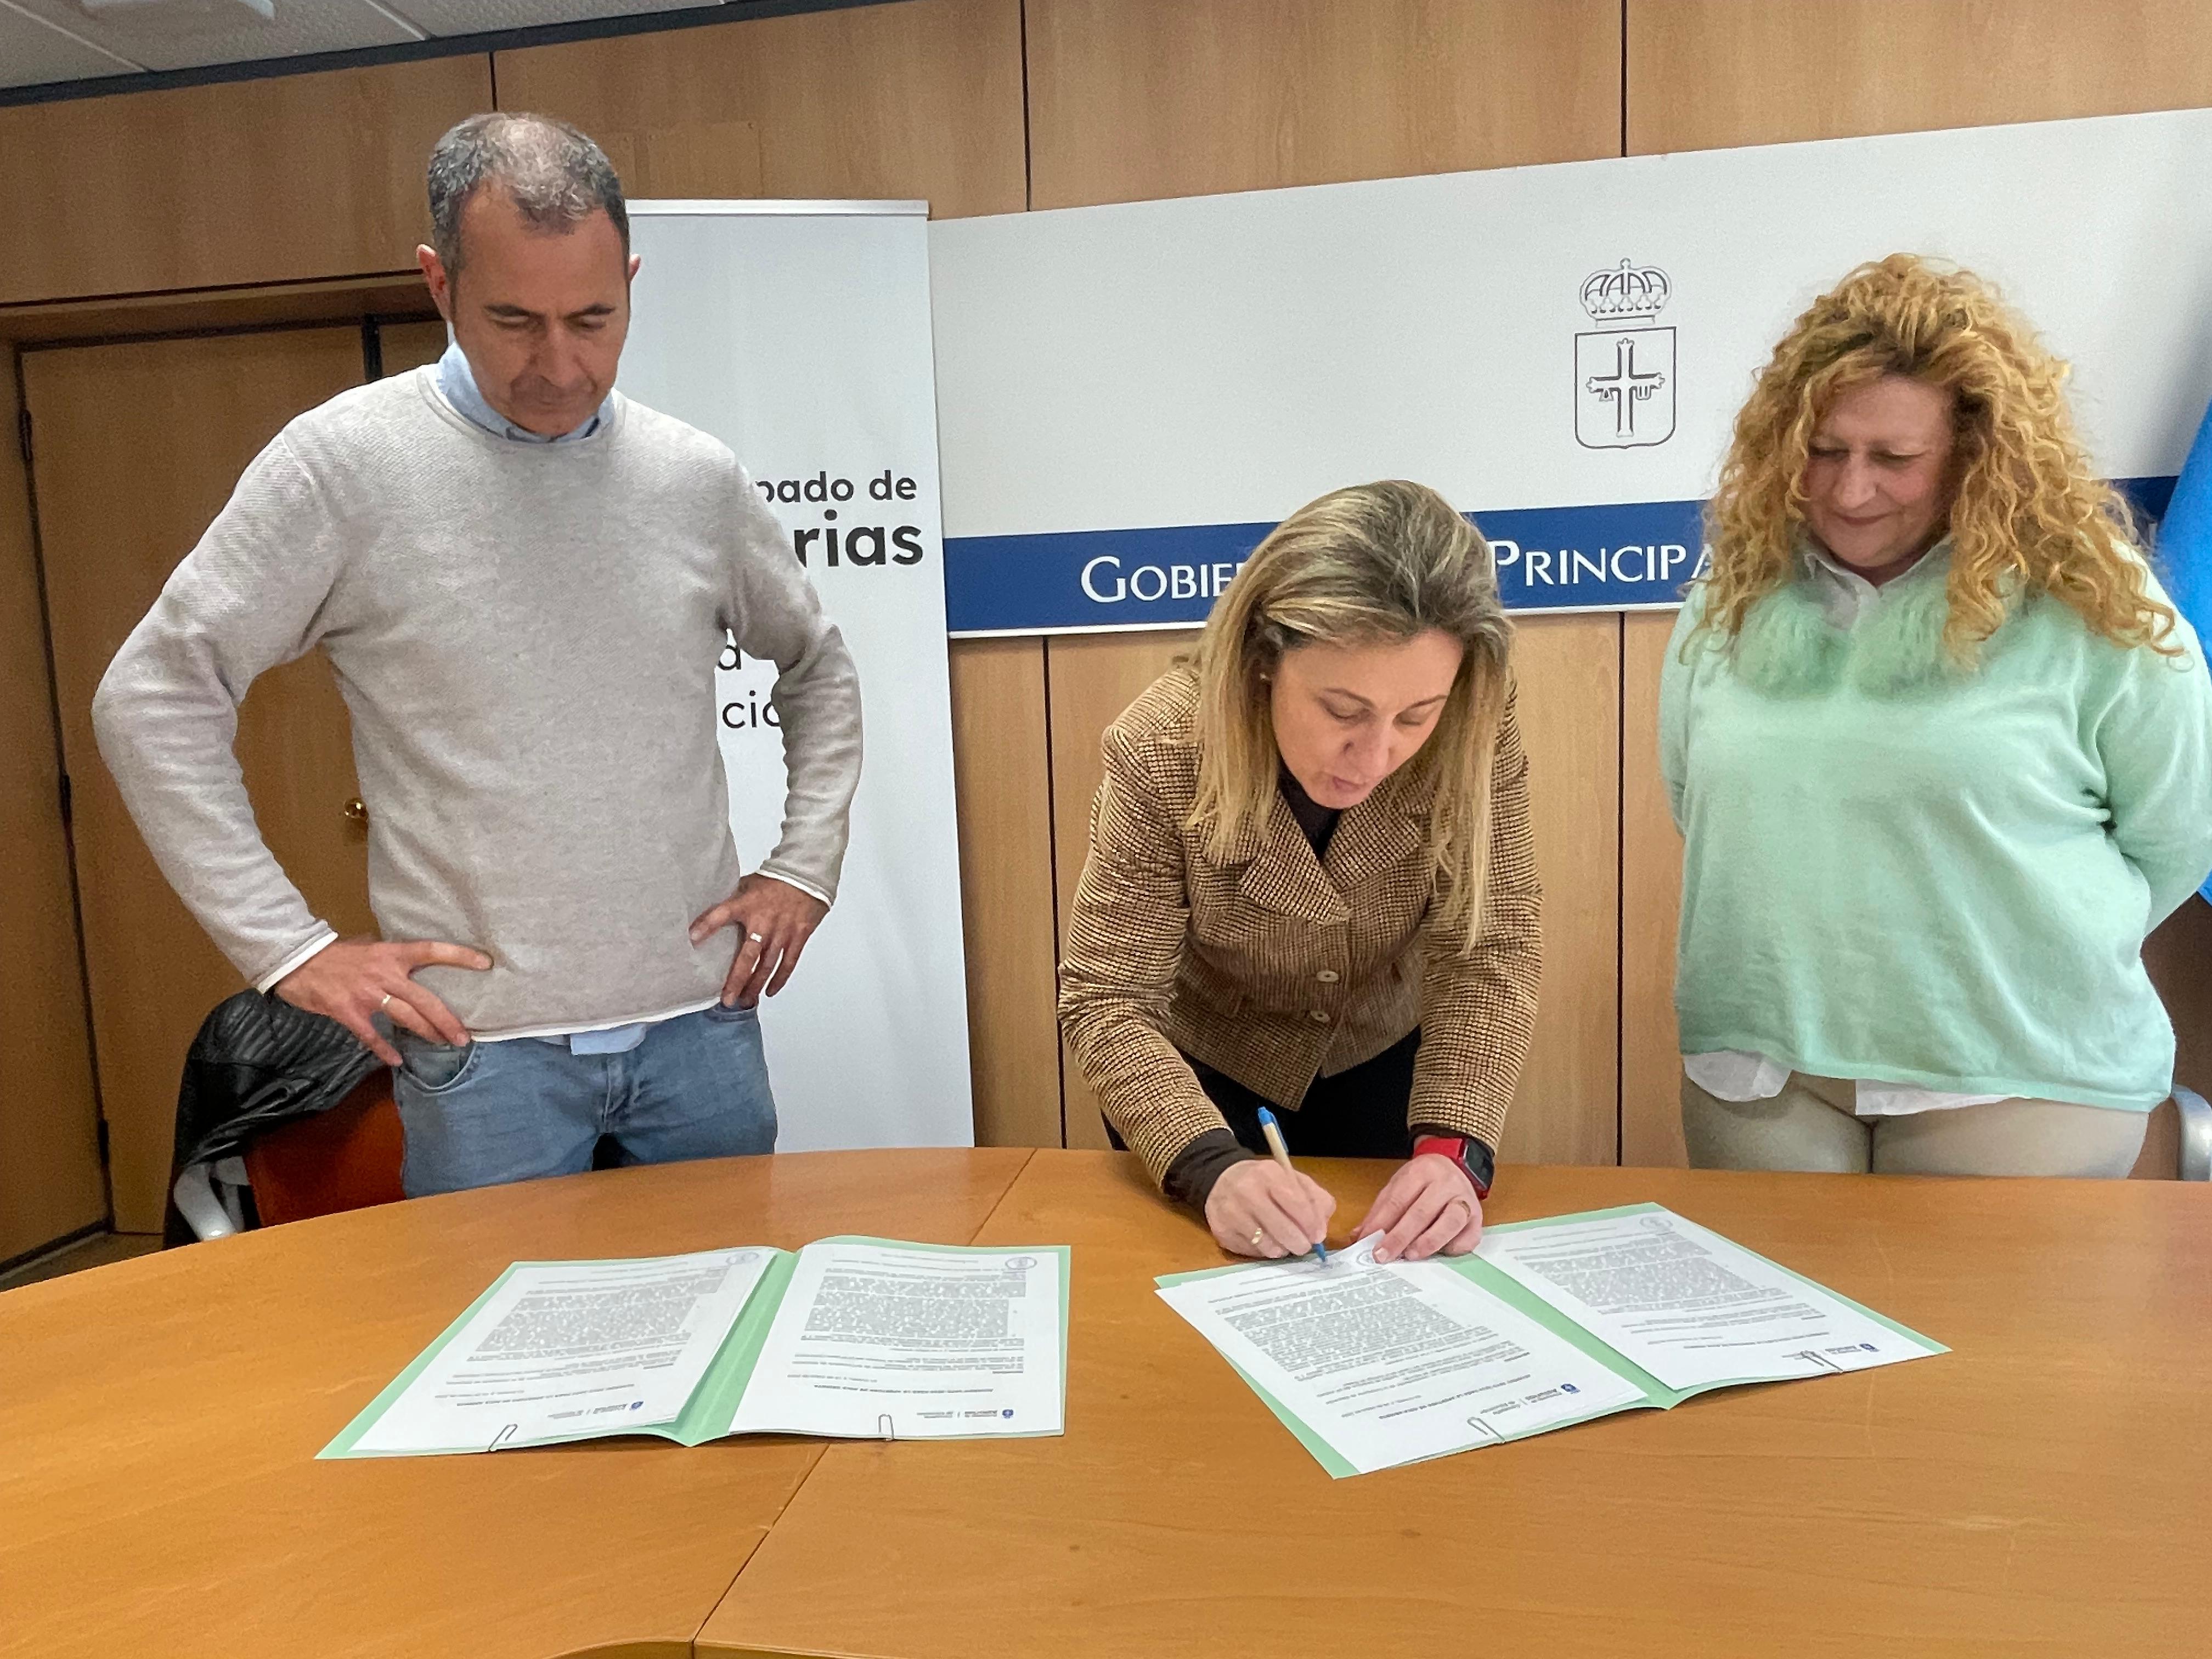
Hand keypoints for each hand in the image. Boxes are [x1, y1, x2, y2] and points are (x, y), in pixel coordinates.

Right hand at [274, 936, 491, 1066]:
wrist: (297, 961)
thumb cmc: (335, 955)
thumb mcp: (368, 948)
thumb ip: (390, 957)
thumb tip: (410, 962)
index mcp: (391, 954)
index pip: (431, 951)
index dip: (459, 956)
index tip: (484, 963)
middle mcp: (384, 974)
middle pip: (425, 998)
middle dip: (446, 1019)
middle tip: (464, 1036)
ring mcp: (367, 994)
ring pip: (405, 1017)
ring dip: (426, 1033)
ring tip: (443, 1044)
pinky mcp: (348, 1012)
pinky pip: (371, 1035)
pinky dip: (384, 1050)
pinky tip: (397, 1061)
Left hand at [690, 873, 828, 1007]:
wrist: (806, 875)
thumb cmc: (773, 881)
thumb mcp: (747, 886)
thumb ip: (732, 901)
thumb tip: (709, 916)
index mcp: (747, 904)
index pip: (722, 914)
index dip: (707, 925)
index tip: (692, 939)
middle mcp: (764, 922)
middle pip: (748, 956)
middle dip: (737, 980)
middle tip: (727, 999)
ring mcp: (783, 931)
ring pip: (768, 965)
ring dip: (756, 985)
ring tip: (745, 1001)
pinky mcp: (799, 936)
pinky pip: (789, 962)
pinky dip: (780, 979)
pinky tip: (770, 991)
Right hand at [1205, 1159, 1336, 1258]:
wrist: (1221, 1179)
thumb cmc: (1264, 1182)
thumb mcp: (1291, 1179)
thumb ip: (1314, 1199)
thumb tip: (1320, 1231)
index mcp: (1268, 1173)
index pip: (1297, 1203)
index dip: (1311, 1223)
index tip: (1318, 1236)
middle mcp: (1246, 1191)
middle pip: (1283, 1229)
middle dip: (1299, 1243)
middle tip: (1303, 1246)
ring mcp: (1231, 1213)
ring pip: (1268, 1246)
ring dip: (1282, 1249)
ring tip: (1283, 1242)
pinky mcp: (1222, 1231)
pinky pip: (1252, 1252)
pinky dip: (1264, 1251)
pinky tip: (1264, 1240)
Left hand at [1353, 1153, 1482, 1262]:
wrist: (1455, 1166)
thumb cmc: (1422, 1182)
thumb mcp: (1398, 1186)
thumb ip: (1380, 1211)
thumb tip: (1359, 1236)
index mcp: (1422, 1171)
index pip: (1398, 1200)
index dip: (1381, 1224)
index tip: (1368, 1243)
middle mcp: (1446, 1183)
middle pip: (1422, 1212)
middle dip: (1400, 1237)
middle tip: (1385, 1255)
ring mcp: (1465, 1199)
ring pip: (1450, 1222)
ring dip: (1429, 1242)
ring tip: (1411, 1255)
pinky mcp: (1479, 1217)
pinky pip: (1469, 1236)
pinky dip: (1454, 1247)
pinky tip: (1440, 1253)